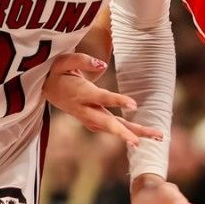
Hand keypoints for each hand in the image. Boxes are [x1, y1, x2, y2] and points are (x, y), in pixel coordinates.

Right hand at [43, 53, 162, 147]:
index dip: (117, 100)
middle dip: (125, 133)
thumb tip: (103, 65)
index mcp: (81, 93)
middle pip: (108, 123)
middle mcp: (86, 109)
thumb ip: (82, 61)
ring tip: (159, 136)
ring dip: (135, 134)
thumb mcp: (63, 61)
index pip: (102, 98)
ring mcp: (89, 117)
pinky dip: (129, 133)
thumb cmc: (57, 72)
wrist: (45, 89)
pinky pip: (113, 128)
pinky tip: (146, 135)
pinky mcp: (93, 120)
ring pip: (114, 128)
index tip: (134, 104)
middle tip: (140, 142)